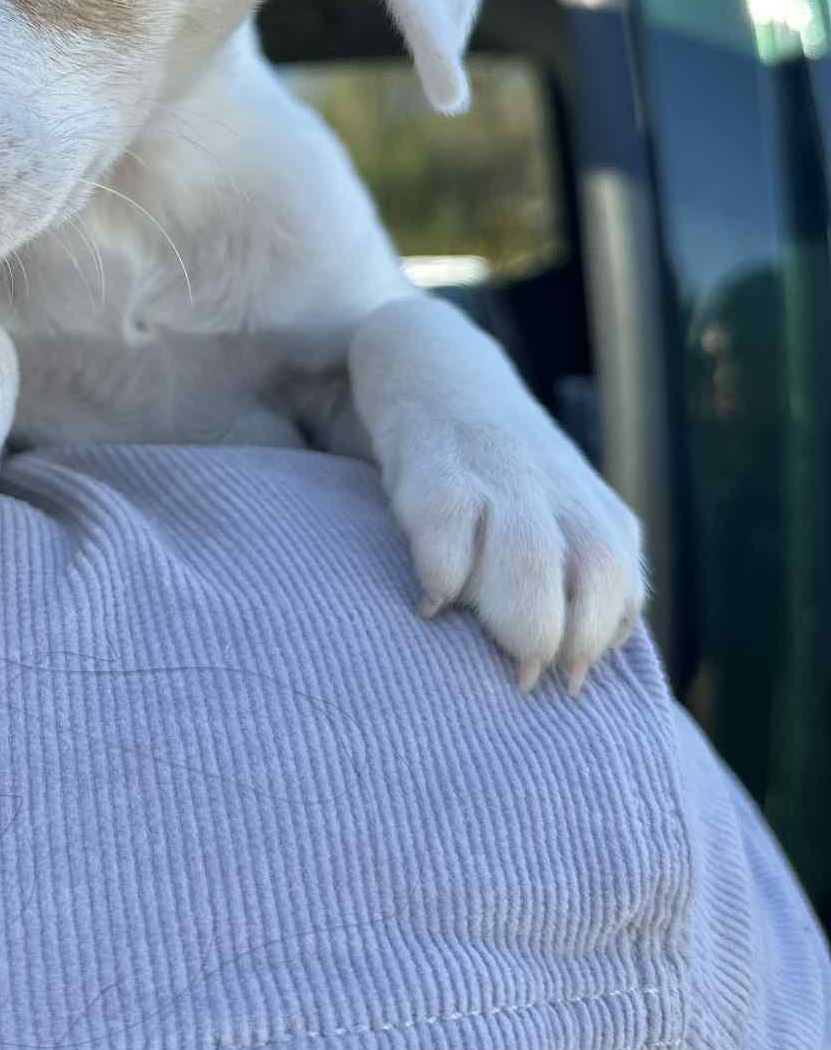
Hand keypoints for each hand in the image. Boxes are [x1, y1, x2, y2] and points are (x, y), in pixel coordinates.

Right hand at [347, 296, 645, 690]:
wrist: (436, 367)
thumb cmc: (498, 477)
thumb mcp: (558, 523)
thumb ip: (578, 590)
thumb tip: (571, 678)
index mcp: (599, 519)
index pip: (620, 595)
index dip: (592, 645)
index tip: (559, 682)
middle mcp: (559, 495)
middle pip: (594, 573)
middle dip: (564, 635)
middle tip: (524, 674)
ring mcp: (500, 474)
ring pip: (530, 552)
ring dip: (513, 612)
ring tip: (480, 640)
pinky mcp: (436, 458)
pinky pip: (448, 522)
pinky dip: (444, 570)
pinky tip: (430, 599)